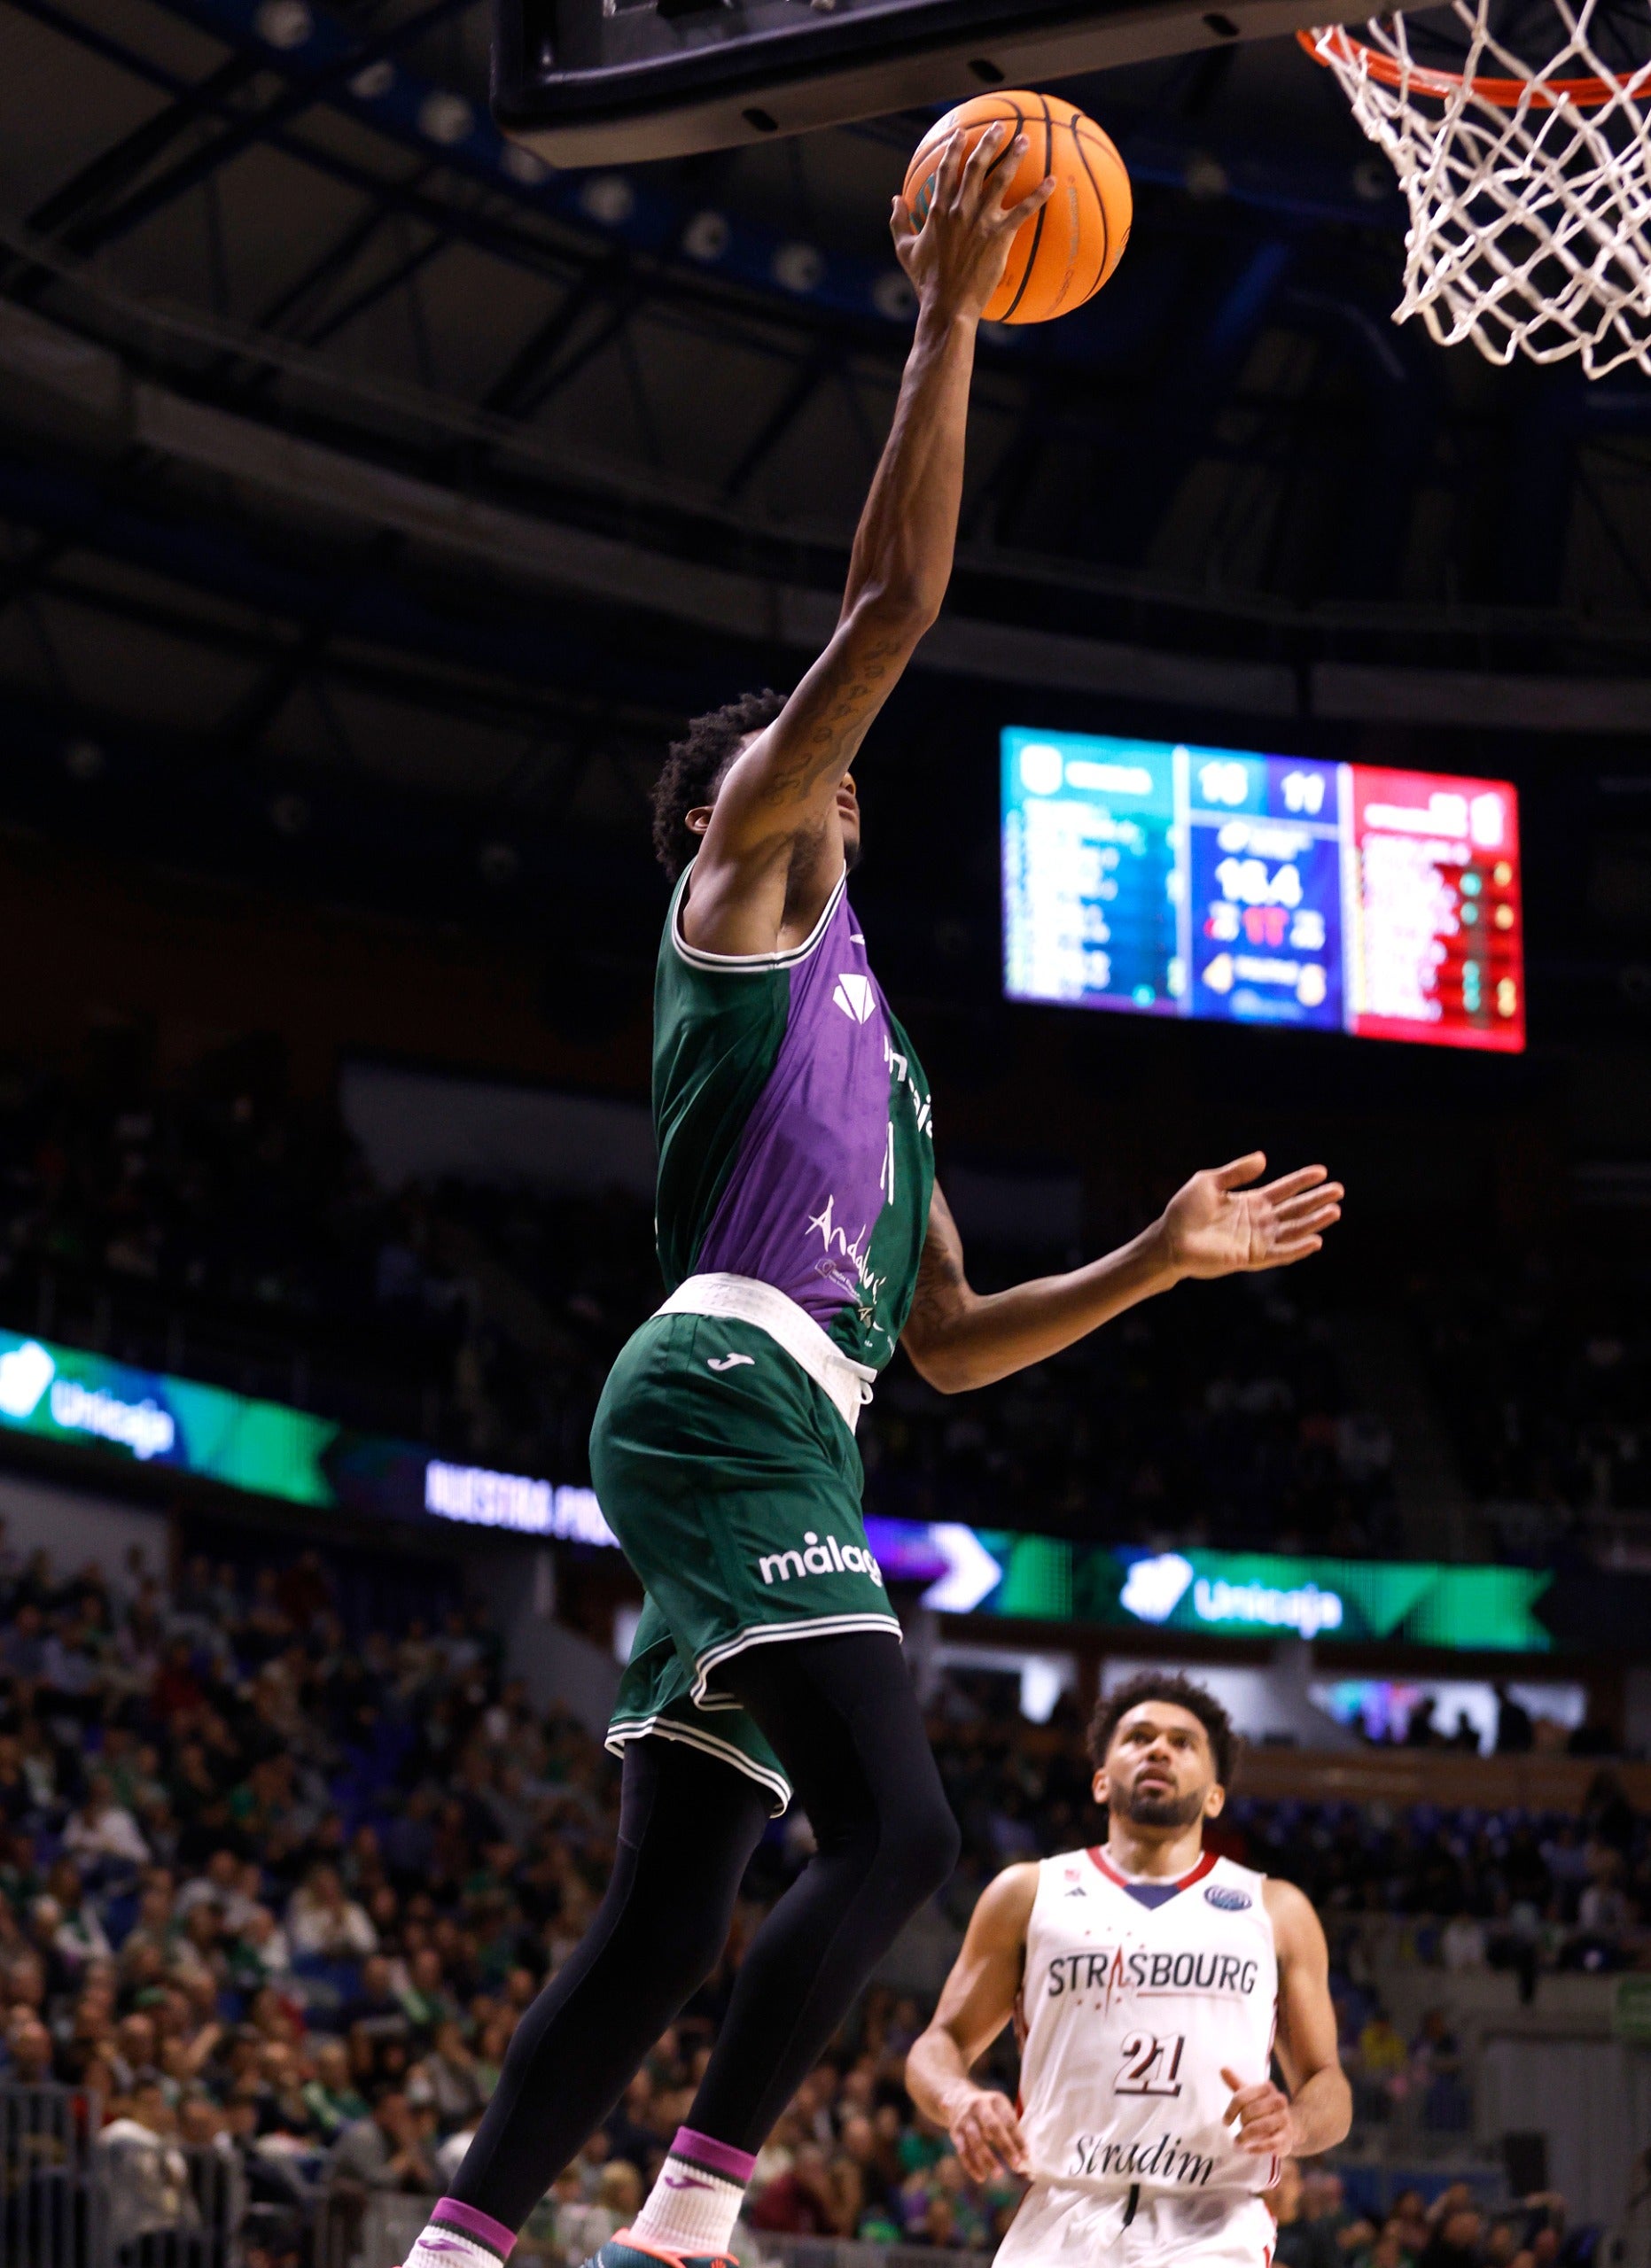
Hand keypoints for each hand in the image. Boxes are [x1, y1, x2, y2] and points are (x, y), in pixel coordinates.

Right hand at [891, 123, 1054, 322]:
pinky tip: (1052, 181)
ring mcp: (981, 221)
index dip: (954, 149)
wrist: (947, 304)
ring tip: (1025, 140)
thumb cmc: (926, 282)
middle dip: (988, 141)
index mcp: (938, 210)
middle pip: (976, 166)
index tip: (961, 133)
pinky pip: (1023, 211)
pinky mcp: (999, 236)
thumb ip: (899, 222)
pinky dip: (1039, 195)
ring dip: (1014, 157)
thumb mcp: (905, 250)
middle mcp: (960, 209)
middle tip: (1001, 126)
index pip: (946, 170)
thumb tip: (895, 199)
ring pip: (1000, 180)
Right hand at [947, 2086, 1028, 2180]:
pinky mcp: (955, 2131)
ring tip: (998, 2174)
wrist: (957, 2099)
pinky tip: (981, 2177)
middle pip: (993, 2126)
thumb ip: (1012, 2130)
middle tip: (1016, 2165)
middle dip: (1005, 2146)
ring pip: (976, 2140)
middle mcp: (979, 2106)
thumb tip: (1025, 2157)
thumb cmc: (988, 2110)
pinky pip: (963, 2150)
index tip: (1026, 2156)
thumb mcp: (1000, 2110)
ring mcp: (965, 2118)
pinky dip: (971, 2165)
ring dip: (987, 2158)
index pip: (1009, 2120)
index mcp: (995, 2101)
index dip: (1018, 2138)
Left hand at [1159, 1154, 1342, 1280]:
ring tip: (1334, 1211)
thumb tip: (1264, 1158)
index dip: (1302, 1180)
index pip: (1284, 1189)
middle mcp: (1258, 1221)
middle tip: (1339, 1190)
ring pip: (1293, 1230)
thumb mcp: (1209, 1182)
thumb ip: (1236, 1171)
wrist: (1169, 1239)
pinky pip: (1280, 1253)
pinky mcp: (1251, 1257)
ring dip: (1314, 1222)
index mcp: (1251, 1202)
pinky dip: (1298, 1248)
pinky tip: (1316, 1241)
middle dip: (1316, 1200)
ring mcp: (1257, 1240)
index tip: (1322, 1171)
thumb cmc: (1185, 1211)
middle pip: (1295, 1209)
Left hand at [1221, 2066, 1295, 2156]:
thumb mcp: (1251, 2095)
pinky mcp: (1287, 2137)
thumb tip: (1222, 2068)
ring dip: (1246, 2136)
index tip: (1225, 2122)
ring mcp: (1284, 2119)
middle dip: (1242, 2122)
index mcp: (1267, 2088)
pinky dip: (1257, 2147)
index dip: (1231, 2110)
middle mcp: (1278, 2101)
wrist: (1289, 2125)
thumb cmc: (1264, 2108)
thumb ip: (1236, 2083)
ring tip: (1239, 2142)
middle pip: (1250, 2111)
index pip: (1241, 2097)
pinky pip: (1271, 2143)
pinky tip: (1248, 2150)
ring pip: (1261, 2127)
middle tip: (1239, 2129)